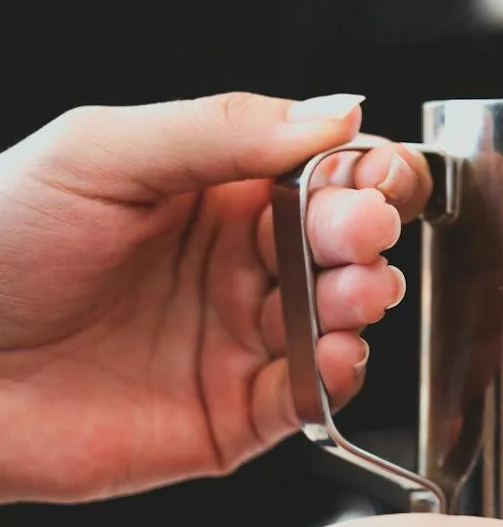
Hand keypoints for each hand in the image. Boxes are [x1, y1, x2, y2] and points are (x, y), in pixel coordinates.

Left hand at [0, 92, 430, 501]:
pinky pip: (310, 396)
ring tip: (351, 292)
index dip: (368, 172)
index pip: (326, 174)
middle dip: (367, 235)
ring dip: (363, 300)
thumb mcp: (99, 153)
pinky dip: (338, 375)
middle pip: (346, 245)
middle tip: (357, 232)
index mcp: (218, 194)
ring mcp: (239, 340)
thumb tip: (337, 111)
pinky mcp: (232, 415)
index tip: (378, 175)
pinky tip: (334, 352)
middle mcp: (240, 266)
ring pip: (341, 318)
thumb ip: (221, 129)